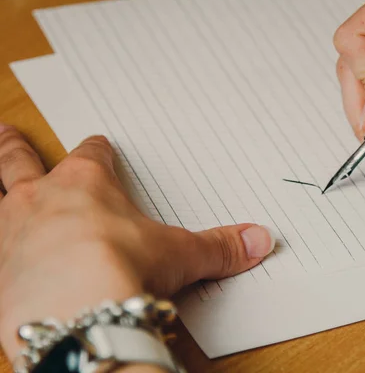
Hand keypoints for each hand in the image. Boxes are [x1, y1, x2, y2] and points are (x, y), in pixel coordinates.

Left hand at [0, 125, 274, 357]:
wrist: (75, 313)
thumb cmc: (120, 267)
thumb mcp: (179, 255)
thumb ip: (218, 247)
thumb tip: (258, 240)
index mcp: (85, 185)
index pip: (91, 154)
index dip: (97, 149)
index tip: (99, 144)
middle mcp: (39, 201)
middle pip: (20, 160)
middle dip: (14, 147)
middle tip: (7, 131)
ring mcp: (8, 234)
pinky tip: (2, 260)